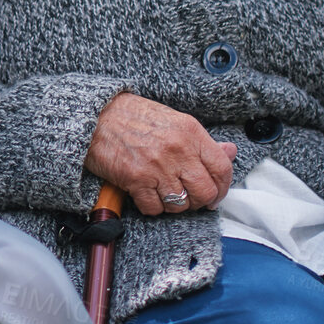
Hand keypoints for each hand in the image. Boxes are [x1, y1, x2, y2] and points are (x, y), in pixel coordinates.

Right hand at [85, 93, 235, 215]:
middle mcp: (177, 150)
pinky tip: (146, 194)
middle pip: (205, 192)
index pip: (222, 168)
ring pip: (181, 204)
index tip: (216, 193)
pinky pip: (154, 208)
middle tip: (191, 199)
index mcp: (190, 132)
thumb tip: (230, 152)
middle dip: (200, 202)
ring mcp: (157, 166)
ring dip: (175, 205)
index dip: (223, 187)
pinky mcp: (135, 180)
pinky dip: (152, 207)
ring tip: (165, 194)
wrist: (94, 115)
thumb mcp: (173, 120)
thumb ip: (202, 141)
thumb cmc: (131, 116)